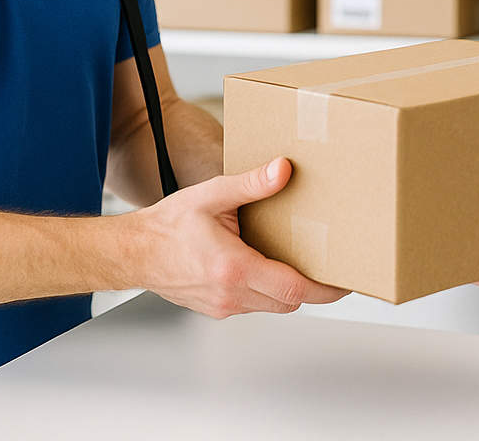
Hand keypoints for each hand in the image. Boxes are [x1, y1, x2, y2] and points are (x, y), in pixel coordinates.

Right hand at [127, 157, 349, 317]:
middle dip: (314, 289)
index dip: (325, 288)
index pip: (294, 289)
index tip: (346, 281)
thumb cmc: (167, 226)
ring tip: (304, 264)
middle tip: (333, 269)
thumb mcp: (211, 195)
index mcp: (233, 268)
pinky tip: (268, 266)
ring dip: (289, 290)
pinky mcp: (217, 309)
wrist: (133, 252)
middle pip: (289, 302)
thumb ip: (250, 184)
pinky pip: (254, 305)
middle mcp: (230, 295)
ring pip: (273, 306)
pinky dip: (268, 291)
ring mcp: (223, 306)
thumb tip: (283, 169)